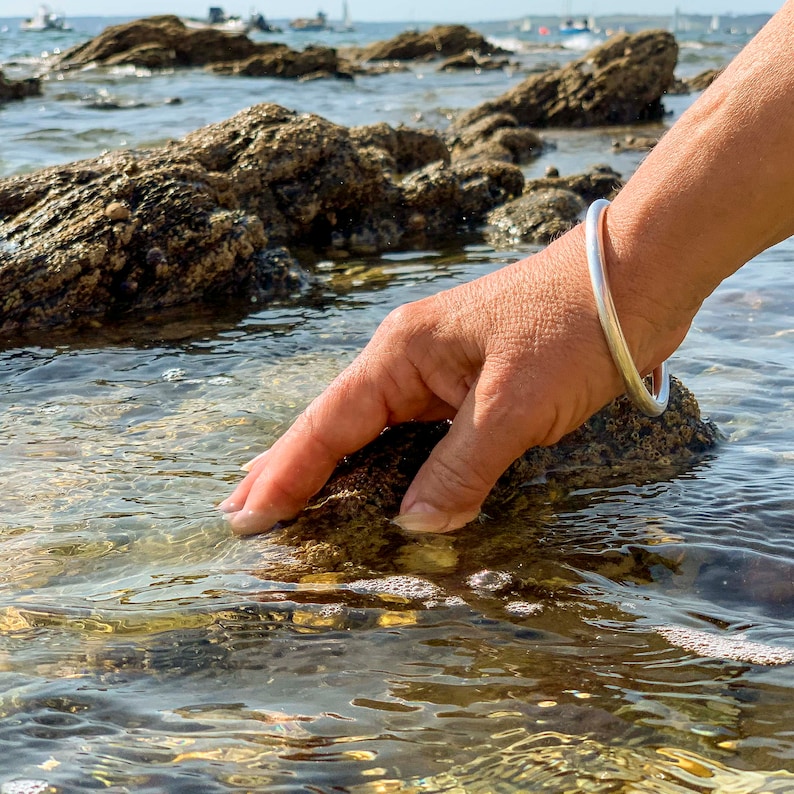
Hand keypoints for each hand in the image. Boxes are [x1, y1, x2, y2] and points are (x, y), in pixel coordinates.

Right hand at [219, 224, 678, 534]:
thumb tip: (414, 525)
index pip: (327, 425)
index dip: (285, 474)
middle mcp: (408, 360)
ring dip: (331, 466)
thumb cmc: (571, 330)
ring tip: (287, 500)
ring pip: (372, 429)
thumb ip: (460, 468)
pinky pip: (412, 432)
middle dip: (288, 468)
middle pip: (334, 423)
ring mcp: (438, 370)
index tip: (244, 515)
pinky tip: (374, 480)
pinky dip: (384, 462)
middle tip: (240, 510)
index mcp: (401, 354)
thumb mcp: (513, 407)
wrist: (633, 280)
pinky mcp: (470, 383)